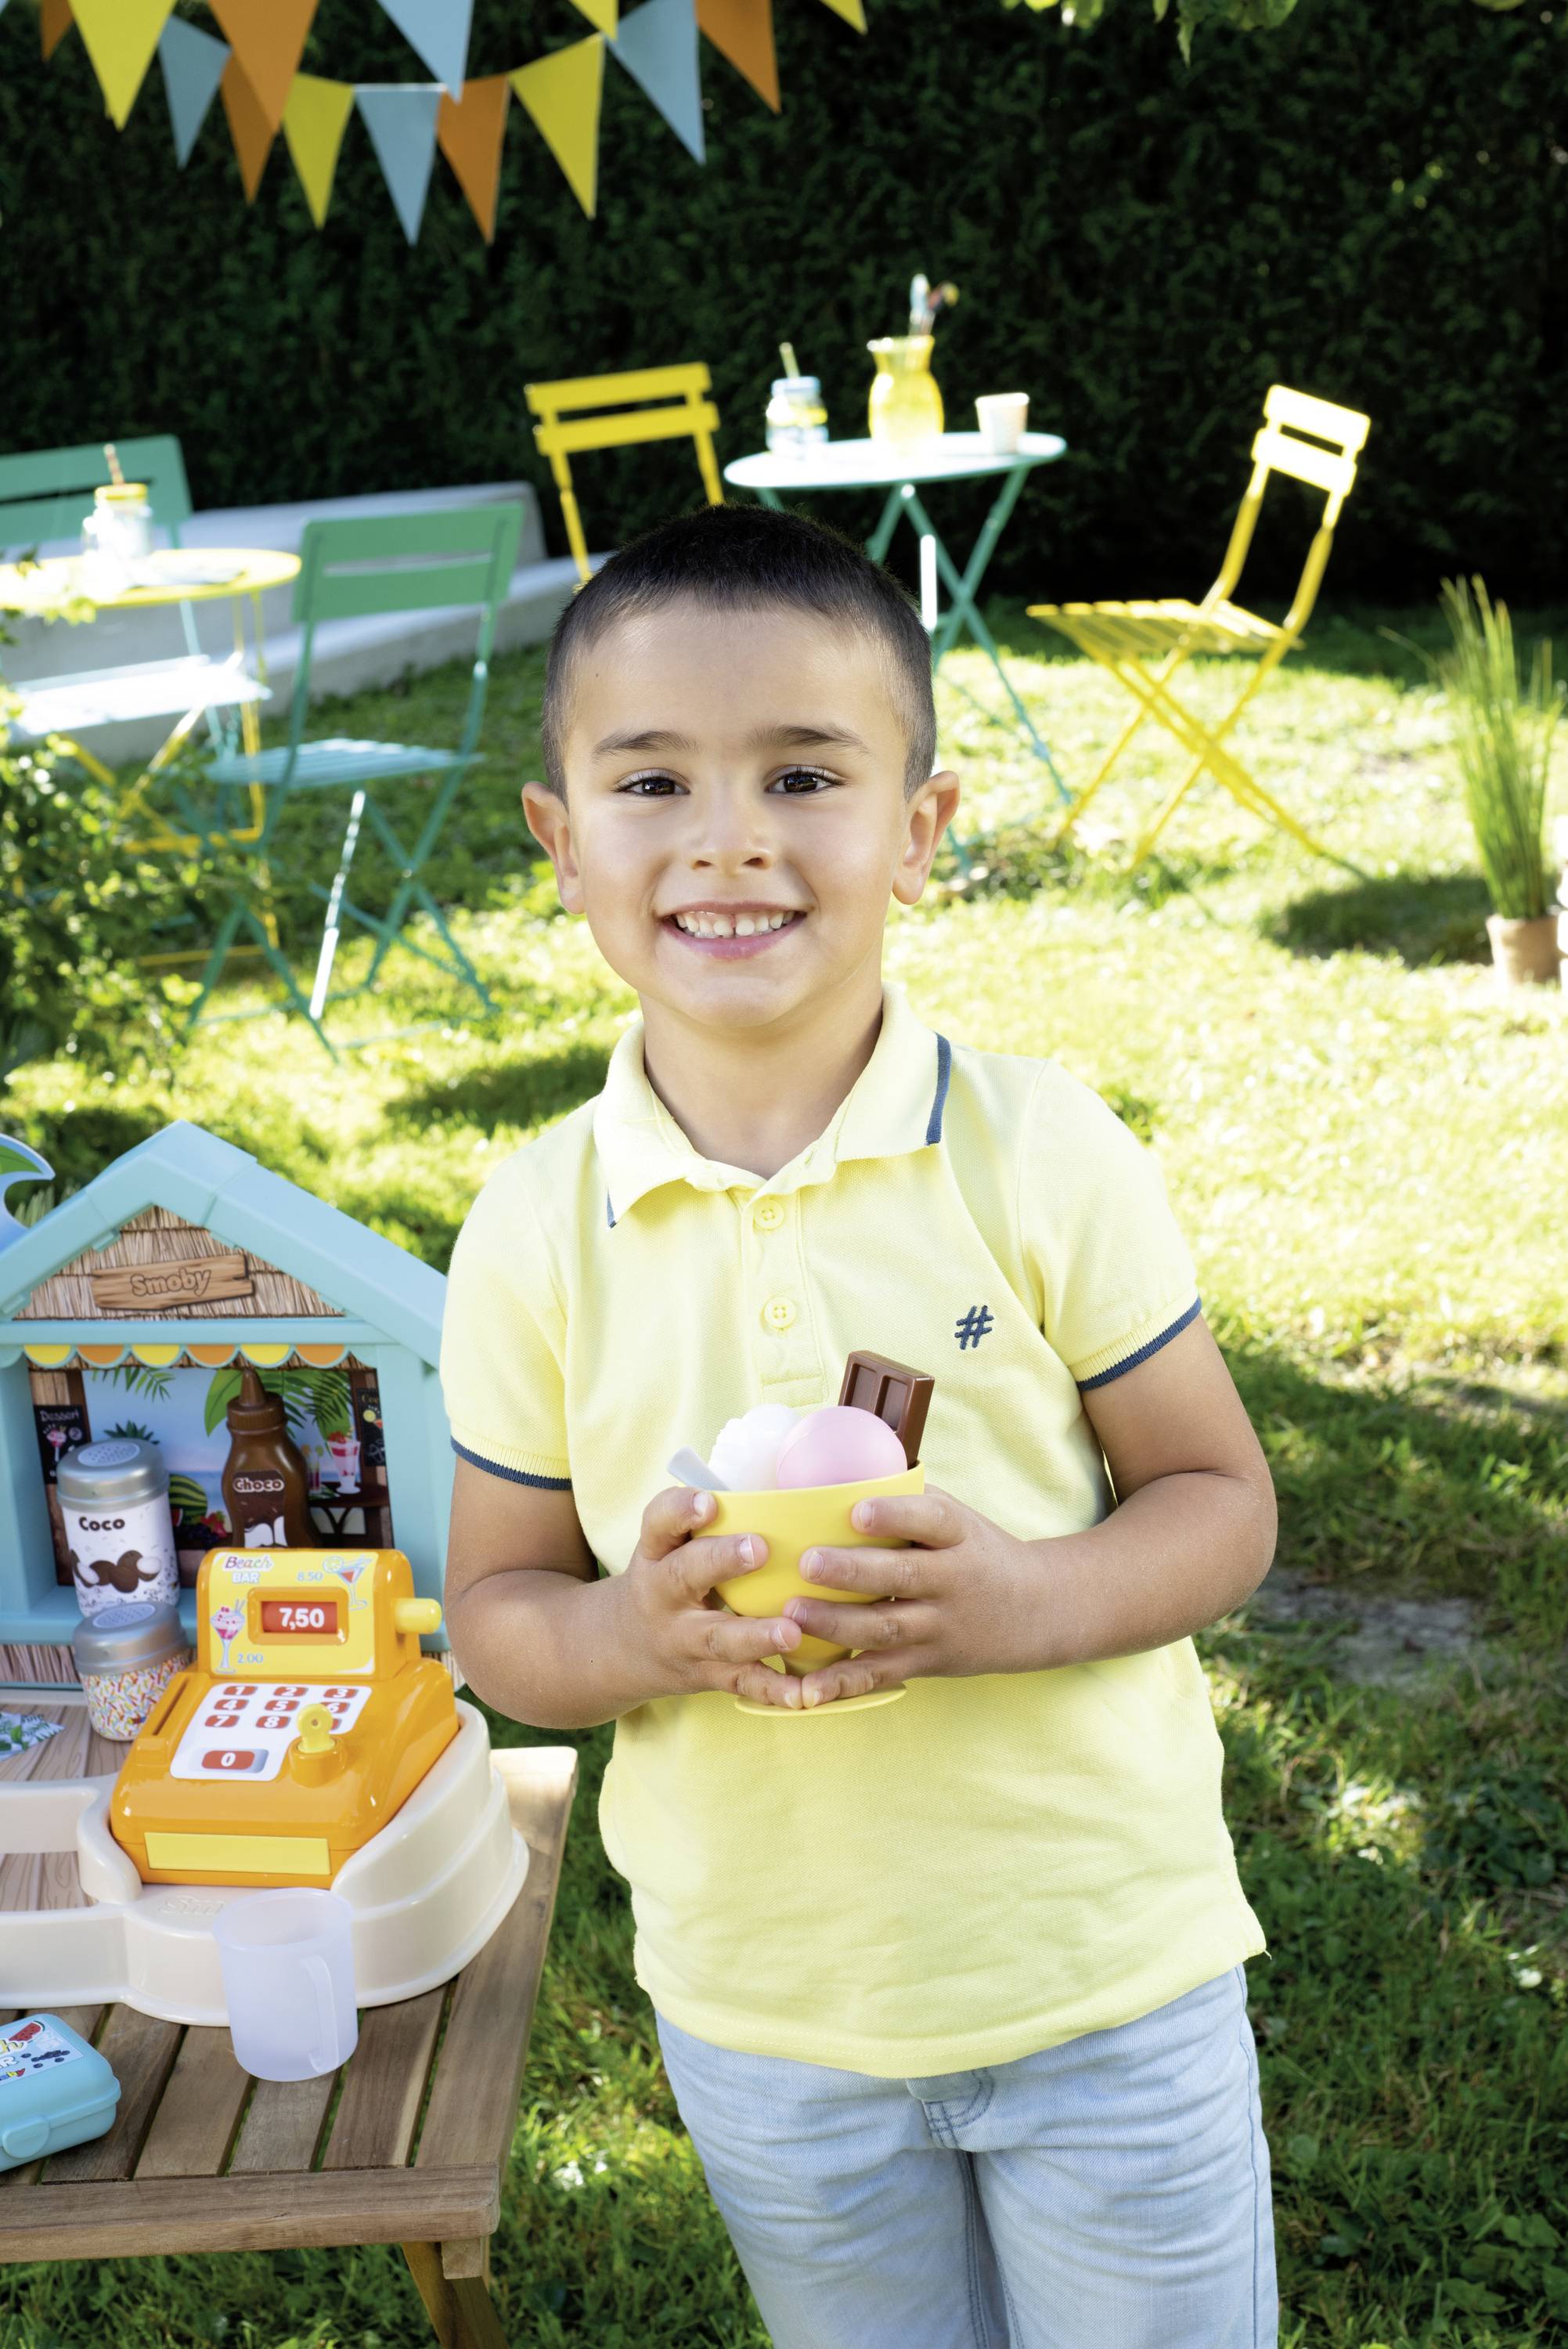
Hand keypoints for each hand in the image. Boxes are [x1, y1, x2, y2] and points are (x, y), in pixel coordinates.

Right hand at [622, 1484, 809, 1708]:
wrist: (619, 1649)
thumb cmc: (665, 1580)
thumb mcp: (667, 1547)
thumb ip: (708, 1521)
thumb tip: (785, 1486)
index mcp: (656, 1553)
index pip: (658, 1522)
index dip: (679, 1510)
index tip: (708, 1501)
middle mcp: (663, 1595)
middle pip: (686, 1575)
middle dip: (721, 1562)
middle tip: (760, 1548)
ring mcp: (684, 1640)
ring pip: (718, 1638)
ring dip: (756, 1635)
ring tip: (791, 1631)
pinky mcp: (707, 1674)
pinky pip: (742, 1683)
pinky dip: (774, 1691)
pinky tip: (804, 1694)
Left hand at [781, 1484, 1036, 1707]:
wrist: (1037, 1611)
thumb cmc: (978, 1551)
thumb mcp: (959, 1518)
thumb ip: (910, 1499)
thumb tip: (840, 1474)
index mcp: (961, 1536)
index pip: (932, 1520)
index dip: (896, 1516)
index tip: (858, 1512)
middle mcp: (954, 1581)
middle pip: (903, 1576)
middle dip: (853, 1571)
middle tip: (808, 1562)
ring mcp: (941, 1626)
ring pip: (886, 1627)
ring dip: (837, 1623)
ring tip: (792, 1612)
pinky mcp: (929, 1662)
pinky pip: (882, 1673)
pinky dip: (844, 1683)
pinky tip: (807, 1689)